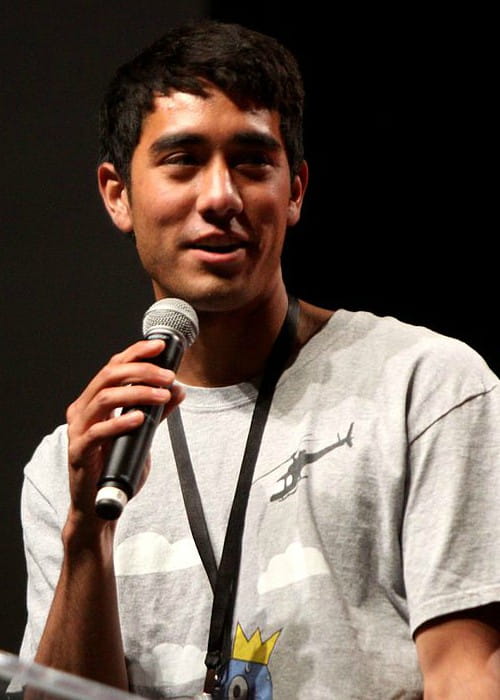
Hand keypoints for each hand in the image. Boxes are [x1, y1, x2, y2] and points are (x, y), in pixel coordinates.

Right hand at [65, 339, 184, 526]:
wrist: (98, 504)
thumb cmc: (115, 466)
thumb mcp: (140, 434)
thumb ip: (156, 412)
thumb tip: (178, 390)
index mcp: (93, 400)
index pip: (113, 366)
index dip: (136, 352)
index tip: (160, 346)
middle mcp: (82, 409)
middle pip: (109, 376)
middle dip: (142, 371)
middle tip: (168, 376)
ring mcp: (78, 429)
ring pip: (105, 397)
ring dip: (137, 392)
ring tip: (162, 396)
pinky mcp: (78, 451)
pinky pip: (98, 431)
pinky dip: (121, 422)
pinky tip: (140, 419)